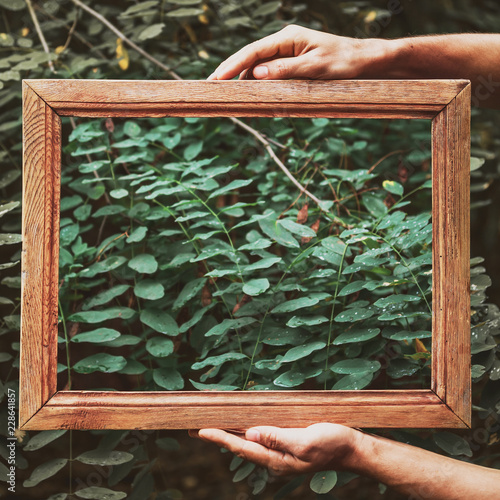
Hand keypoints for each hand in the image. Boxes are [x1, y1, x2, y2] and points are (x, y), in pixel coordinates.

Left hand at [190, 423, 362, 475]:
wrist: (351, 447)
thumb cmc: (331, 444)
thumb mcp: (305, 441)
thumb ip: (278, 438)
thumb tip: (250, 434)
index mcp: (277, 459)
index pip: (242, 448)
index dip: (220, 438)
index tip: (200, 431)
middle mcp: (274, 457)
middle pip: (240, 445)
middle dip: (218, 436)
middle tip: (195, 429)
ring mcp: (280, 451)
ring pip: (249, 441)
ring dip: (230, 432)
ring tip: (212, 425)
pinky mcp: (286, 442)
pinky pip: (261, 436)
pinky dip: (246, 430)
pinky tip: (241, 425)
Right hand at [207, 24, 380, 80]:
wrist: (363, 62)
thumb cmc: (343, 63)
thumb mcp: (315, 68)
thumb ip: (286, 71)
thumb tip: (257, 74)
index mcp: (287, 38)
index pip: (252, 52)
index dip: (232, 65)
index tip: (216, 78)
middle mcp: (284, 43)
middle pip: (250, 58)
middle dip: (231, 72)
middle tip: (212, 87)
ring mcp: (287, 54)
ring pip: (258, 67)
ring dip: (244, 81)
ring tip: (230, 95)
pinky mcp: (291, 65)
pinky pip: (270, 74)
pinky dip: (260, 85)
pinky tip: (254, 95)